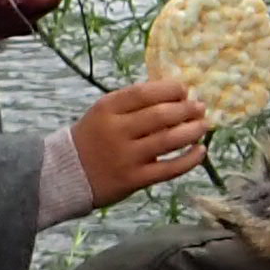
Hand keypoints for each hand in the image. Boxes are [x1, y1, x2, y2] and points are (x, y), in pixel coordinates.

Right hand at [74, 77, 210, 202]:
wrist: (65, 174)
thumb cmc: (92, 139)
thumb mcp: (104, 113)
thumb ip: (134, 104)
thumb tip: (177, 94)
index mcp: (107, 109)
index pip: (145, 93)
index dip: (170, 89)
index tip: (185, 90)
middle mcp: (116, 131)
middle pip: (161, 115)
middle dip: (187, 109)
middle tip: (200, 107)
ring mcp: (126, 157)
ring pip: (169, 140)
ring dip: (193, 130)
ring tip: (204, 125)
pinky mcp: (134, 179)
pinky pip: (170, 168)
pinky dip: (190, 159)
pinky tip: (201, 151)